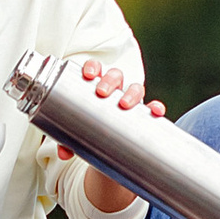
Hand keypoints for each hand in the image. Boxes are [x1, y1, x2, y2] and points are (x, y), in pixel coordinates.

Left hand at [51, 57, 164, 212]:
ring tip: (124, 104)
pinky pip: (152, 109)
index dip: (93, 67)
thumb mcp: (77, 135)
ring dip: (132, 93)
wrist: (109, 151)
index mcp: (97, 87)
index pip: (96, 69)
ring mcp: (131, 102)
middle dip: (109, 80)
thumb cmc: (90, 132)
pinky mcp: (143, 117)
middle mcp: (116, 91)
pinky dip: (156, 108)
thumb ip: (68, 141)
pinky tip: (156, 113)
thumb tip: (63, 152)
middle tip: (101, 92)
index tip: (88, 74)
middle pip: (116, 75)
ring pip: (135, 88)